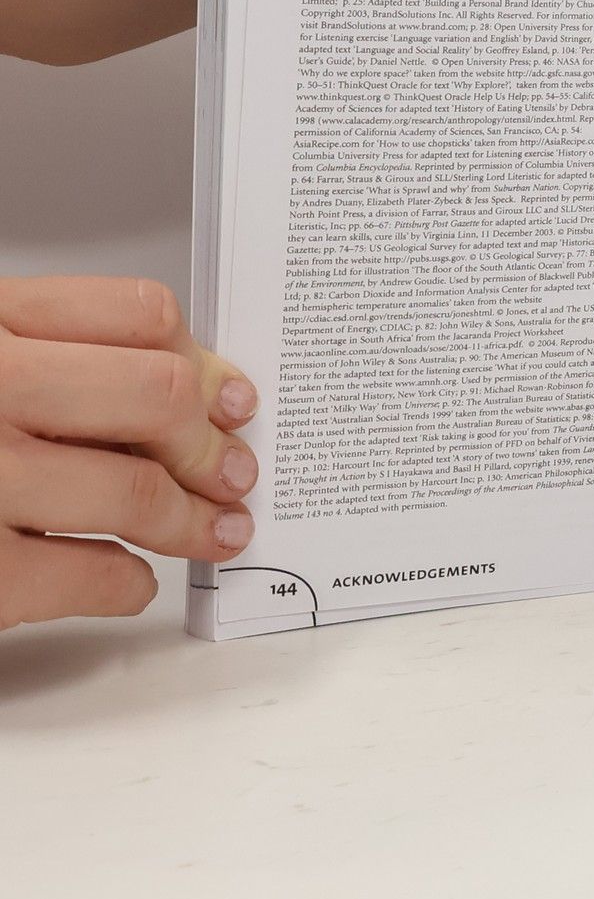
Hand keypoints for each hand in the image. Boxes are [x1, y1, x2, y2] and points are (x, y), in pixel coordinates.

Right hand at [0, 276, 257, 631]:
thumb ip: (54, 351)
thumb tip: (197, 385)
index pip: (138, 315)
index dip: (203, 361)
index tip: (229, 395)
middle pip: (157, 397)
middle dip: (212, 444)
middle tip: (234, 471)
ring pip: (136, 490)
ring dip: (194, 520)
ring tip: (214, 530)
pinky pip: (86, 575)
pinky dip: (126, 583)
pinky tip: (129, 580)